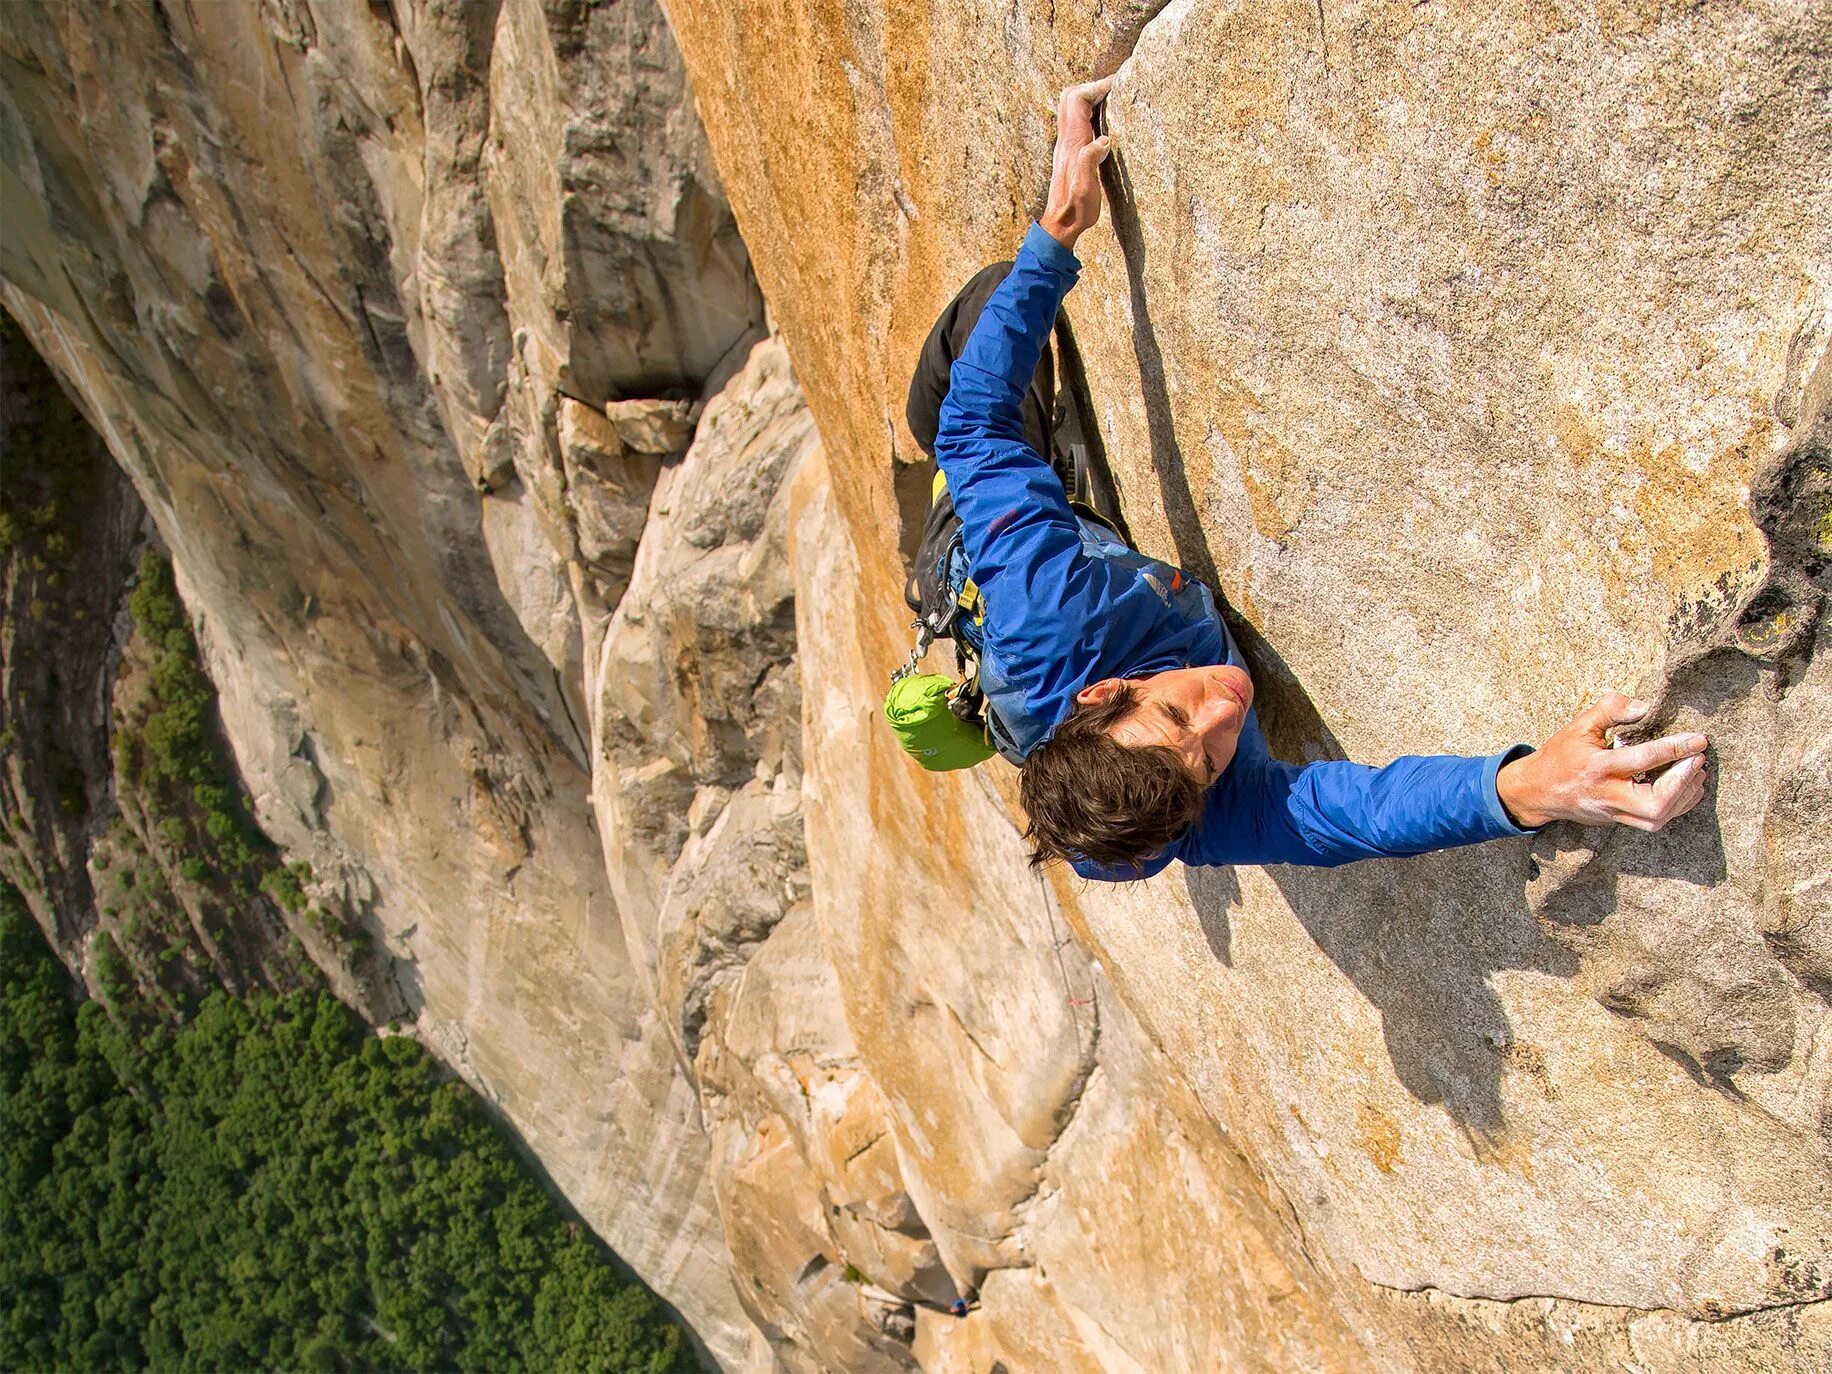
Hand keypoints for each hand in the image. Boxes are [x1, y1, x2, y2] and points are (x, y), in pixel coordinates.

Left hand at [1041, 77, 1113, 250]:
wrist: (1061, 226)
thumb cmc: (1076, 211)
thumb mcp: (1086, 191)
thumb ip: (1089, 163)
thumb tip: (1102, 140)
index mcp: (1072, 144)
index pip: (1077, 100)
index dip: (1096, 86)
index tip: (1118, 83)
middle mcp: (1066, 141)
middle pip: (1070, 97)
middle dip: (1092, 86)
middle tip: (1115, 88)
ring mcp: (1066, 145)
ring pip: (1071, 107)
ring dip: (1090, 97)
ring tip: (1113, 98)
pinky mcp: (1070, 152)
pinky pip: (1078, 121)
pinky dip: (1091, 111)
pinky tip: (1107, 121)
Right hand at [1497, 693, 1708, 831]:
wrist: (1536, 792)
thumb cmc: (1559, 756)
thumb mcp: (1579, 726)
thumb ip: (1611, 710)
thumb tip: (1645, 706)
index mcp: (1598, 768)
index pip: (1642, 760)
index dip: (1675, 749)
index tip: (1699, 740)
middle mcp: (1607, 795)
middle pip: (1654, 805)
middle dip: (1683, 784)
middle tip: (1698, 761)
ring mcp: (1612, 813)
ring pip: (1657, 819)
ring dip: (1684, 796)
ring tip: (1697, 772)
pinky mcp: (1617, 821)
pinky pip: (1654, 820)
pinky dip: (1677, 805)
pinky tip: (1687, 788)